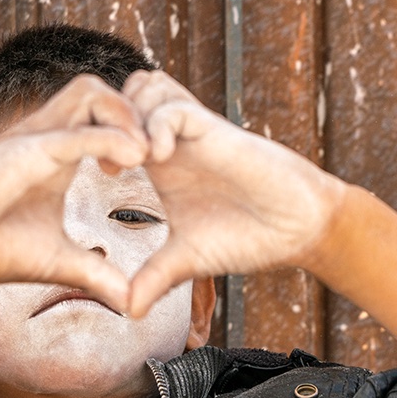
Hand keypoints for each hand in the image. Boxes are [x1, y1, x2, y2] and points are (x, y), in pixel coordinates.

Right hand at [0, 76, 147, 320]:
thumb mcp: (58, 261)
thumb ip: (95, 273)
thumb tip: (130, 302)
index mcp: (57, 152)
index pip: (103, 114)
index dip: (134, 127)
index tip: (151, 165)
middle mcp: (47, 136)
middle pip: (101, 90)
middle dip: (137, 112)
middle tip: (153, 153)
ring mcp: (35, 138)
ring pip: (91, 90)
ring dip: (127, 116)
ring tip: (143, 156)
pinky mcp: (25, 151)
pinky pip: (76, 131)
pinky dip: (111, 138)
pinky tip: (133, 160)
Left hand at [121, 70, 344, 316]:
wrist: (298, 230)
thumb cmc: (249, 237)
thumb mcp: (188, 261)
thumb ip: (155, 278)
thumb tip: (127, 311)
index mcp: (161, 163)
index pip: (115, 125)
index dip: (97, 141)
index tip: (100, 176)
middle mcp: (173, 140)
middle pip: (123, 95)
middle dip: (106, 121)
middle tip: (109, 162)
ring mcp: (194, 132)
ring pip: (145, 86)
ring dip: (130, 117)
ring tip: (133, 161)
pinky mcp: (216, 131)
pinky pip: (173, 106)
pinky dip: (157, 125)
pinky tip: (159, 158)